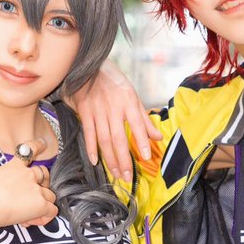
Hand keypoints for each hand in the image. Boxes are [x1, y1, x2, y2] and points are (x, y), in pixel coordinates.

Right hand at [0, 151, 57, 231]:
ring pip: (50, 195)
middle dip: (42, 184)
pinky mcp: (41, 204)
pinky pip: (52, 211)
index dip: (38, 146)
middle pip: (45, 174)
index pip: (30, 150)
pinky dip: (45, 217)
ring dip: (43, 204)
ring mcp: (36, 189)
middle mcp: (28, 175)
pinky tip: (32, 222)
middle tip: (32, 196)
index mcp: (14, 167)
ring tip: (28, 215)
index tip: (44, 143)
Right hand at [70, 59, 161, 180]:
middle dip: (124, 160)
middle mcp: (114, 108)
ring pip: (104, 140)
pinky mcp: (85, 112)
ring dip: (110, 159)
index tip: (146, 157)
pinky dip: (91, 148)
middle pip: (119, 139)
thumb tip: (158, 137)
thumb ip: (145, 119)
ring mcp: (98, 111)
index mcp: (128, 103)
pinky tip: (95, 161)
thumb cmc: (115, 83)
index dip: (142, 141)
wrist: (90, 66)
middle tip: (127, 177)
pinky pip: (88, 133)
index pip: (137, 125)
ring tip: (116, 173)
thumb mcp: (133, 97)